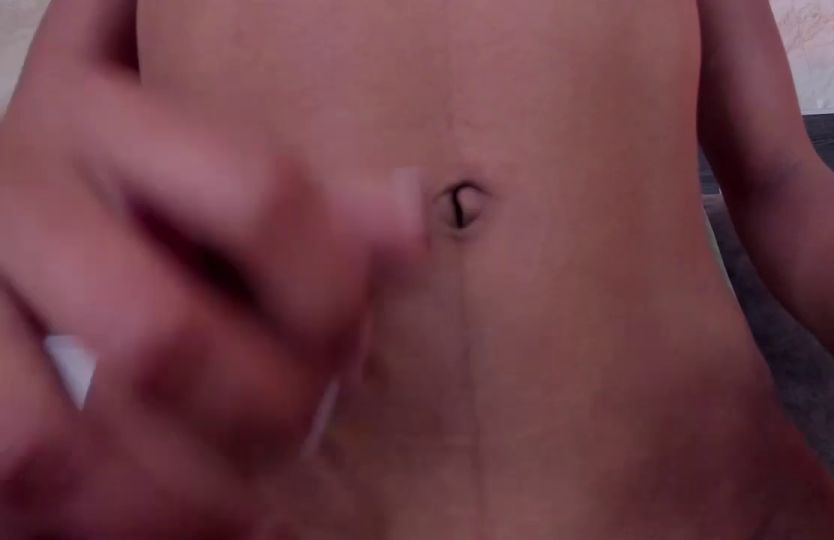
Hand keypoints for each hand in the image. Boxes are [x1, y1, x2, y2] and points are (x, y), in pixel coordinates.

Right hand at [0, 68, 423, 538]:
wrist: (1, 198)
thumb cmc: (124, 185)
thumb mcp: (202, 165)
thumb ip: (306, 202)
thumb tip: (412, 226)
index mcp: (110, 116)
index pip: (257, 195)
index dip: (327, 290)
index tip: (349, 341)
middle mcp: (21, 195)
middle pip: (158, 336)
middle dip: (259, 407)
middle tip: (302, 426)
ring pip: (52, 444)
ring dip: (172, 499)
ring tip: (245, 512)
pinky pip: (7, 476)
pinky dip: (95, 523)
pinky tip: (165, 522)